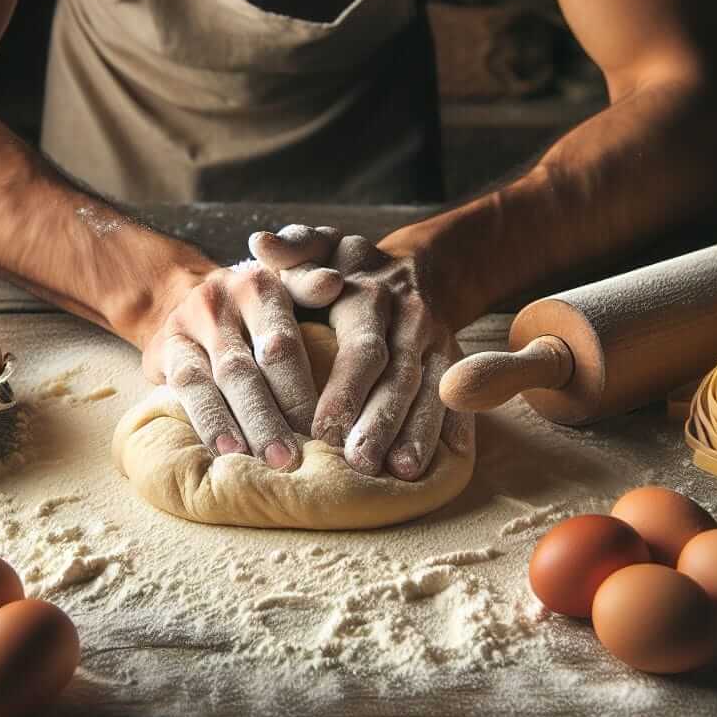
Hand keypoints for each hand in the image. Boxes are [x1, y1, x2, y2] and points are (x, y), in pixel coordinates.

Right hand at [140, 257, 343, 471]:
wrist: (179, 294)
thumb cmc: (250, 306)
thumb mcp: (281, 285)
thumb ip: (307, 288)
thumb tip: (333, 283)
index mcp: (257, 287)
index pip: (282, 344)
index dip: (300, 391)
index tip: (322, 432)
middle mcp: (219, 303)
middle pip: (248, 368)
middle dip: (271, 416)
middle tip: (292, 459)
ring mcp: (187, 327)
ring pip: (215, 381)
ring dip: (239, 423)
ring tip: (259, 460)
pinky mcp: (162, 350)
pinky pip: (185, 389)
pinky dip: (208, 420)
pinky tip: (224, 449)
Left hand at [249, 225, 474, 480]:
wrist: (413, 267)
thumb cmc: (344, 266)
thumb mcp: (318, 245)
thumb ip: (291, 249)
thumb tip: (259, 243)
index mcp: (370, 294)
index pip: (361, 346)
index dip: (346, 388)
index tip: (321, 430)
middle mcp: (410, 319)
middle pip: (399, 375)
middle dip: (382, 421)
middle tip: (358, 464)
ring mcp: (437, 343)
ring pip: (431, 391)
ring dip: (418, 433)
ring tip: (400, 473)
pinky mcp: (453, 363)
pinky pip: (457, 398)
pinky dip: (452, 431)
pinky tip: (440, 466)